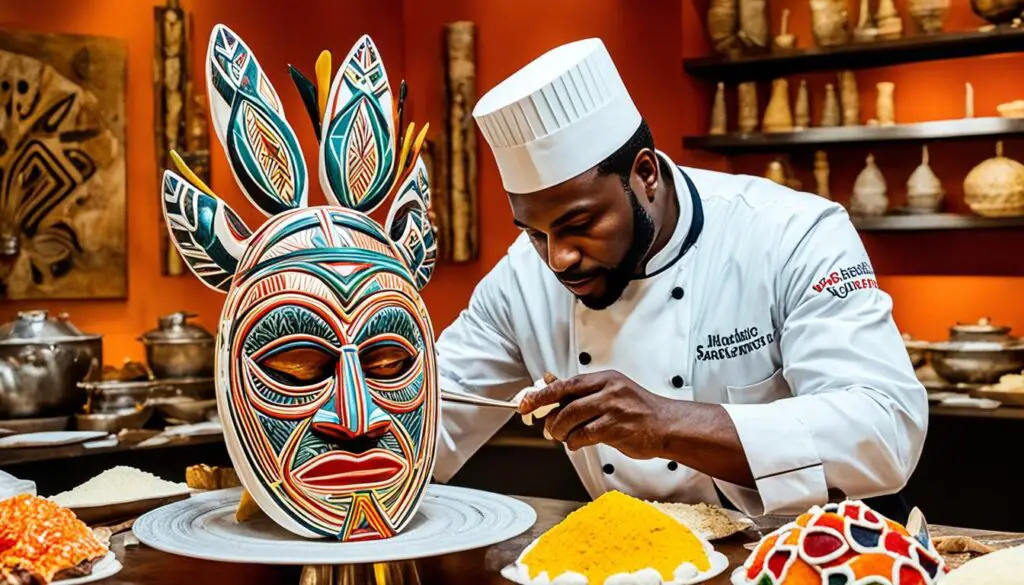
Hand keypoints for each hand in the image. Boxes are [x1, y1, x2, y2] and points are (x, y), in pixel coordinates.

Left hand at [519, 370, 679, 458]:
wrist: (667, 426)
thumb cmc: (637, 410)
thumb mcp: (610, 392)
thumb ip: (581, 392)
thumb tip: (549, 382)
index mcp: (605, 378)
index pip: (566, 383)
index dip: (542, 394)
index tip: (526, 403)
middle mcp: (609, 390)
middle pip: (565, 402)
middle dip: (550, 417)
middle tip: (549, 427)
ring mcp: (614, 408)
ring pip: (572, 419)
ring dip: (561, 431)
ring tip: (564, 436)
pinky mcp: (617, 428)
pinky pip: (584, 435)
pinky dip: (575, 442)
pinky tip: (578, 443)